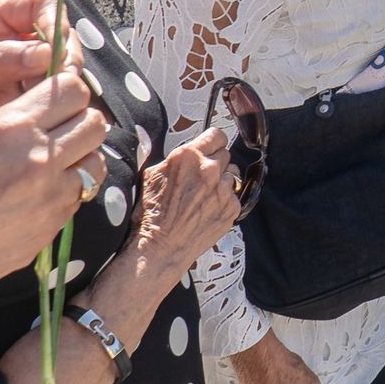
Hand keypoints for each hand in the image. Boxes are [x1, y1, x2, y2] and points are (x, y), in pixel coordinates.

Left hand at [0, 0, 75, 183]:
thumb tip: (46, 54)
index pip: (38, 7)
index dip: (55, 21)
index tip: (56, 47)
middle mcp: (4, 50)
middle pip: (55, 43)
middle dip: (66, 59)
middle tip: (63, 83)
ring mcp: (5, 84)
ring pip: (53, 78)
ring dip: (60, 89)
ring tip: (55, 105)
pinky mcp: (3, 116)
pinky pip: (37, 110)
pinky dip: (48, 114)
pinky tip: (46, 123)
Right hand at [0, 71, 108, 337]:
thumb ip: (5, 132)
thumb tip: (35, 126)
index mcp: (12, 128)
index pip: (73, 90)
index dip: (68, 93)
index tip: (56, 101)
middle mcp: (40, 158)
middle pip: (95, 123)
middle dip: (81, 122)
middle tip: (60, 131)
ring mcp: (51, 197)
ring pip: (94, 163)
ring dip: (80, 159)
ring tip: (52, 166)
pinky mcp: (51, 229)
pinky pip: (76, 199)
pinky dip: (66, 192)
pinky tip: (37, 198)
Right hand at [133, 128, 239, 282]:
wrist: (159, 248)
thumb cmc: (151, 213)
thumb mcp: (152, 175)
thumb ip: (175, 158)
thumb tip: (186, 150)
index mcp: (189, 156)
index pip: (217, 134)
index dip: (213, 142)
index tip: (210, 148)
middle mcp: (210, 169)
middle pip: (225, 154)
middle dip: (215, 162)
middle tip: (201, 178)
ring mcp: (223, 189)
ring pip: (231, 174)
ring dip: (221, 181)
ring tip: (204, 195)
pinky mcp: (232, 207)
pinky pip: (233, 195)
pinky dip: (224, 200)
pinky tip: (208, 209)